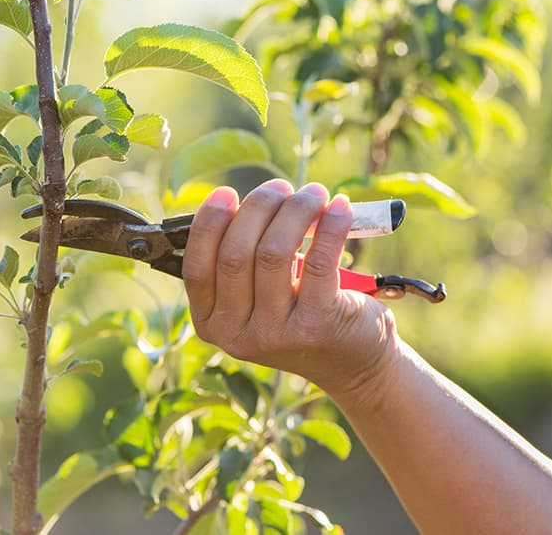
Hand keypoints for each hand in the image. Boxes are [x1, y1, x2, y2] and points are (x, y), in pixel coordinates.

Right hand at [182, 179, 399, 396]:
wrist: (353, 364)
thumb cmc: (302, 315)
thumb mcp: (259, 298)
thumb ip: (242, 262)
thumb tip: (243, 200)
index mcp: (212, 324)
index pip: (198, 266)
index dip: (209, 223)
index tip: (226, 192)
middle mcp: (237, 336)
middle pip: (236, 253)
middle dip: (260, 207)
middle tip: (282, 187)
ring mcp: (276, 334)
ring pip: (274, 252)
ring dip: (296, 210)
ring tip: (314, 194)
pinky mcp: (317, 325)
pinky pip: (318, 260)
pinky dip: (331, 226)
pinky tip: (341, 208)